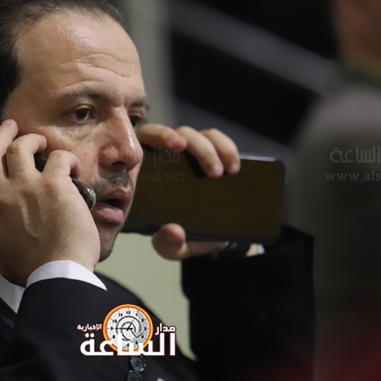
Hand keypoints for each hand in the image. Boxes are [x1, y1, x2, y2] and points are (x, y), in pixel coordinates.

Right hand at [0, 120, 99, 285]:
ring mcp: (26, 187)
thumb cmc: (33, 271)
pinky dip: (66, 158)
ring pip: (20, 146)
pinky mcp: (54, 185)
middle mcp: (0, 196)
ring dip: (31, 139)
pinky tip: (73, 167)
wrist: (57, 274)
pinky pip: (58, 157)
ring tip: (41, 141)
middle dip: (0, 134)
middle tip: (9, 126)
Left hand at [137, 124, 240, 259]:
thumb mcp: (174, 246)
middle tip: (210, 170)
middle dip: (194, 144)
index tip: (176, 147)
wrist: (214, 236)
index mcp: (151, 174)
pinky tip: (234, 169)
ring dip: (213, 149)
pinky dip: (228, 150)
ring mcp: (192, 153)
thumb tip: (172, 232)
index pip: (146, 142)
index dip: (158, 137)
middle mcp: (170, 157)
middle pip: (176, 134)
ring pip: (200, 135)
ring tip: (222, 174)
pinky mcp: (214, 152)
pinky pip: (220, 141)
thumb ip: (168, 244)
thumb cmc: (185, 234)